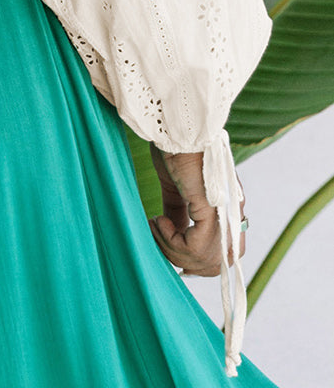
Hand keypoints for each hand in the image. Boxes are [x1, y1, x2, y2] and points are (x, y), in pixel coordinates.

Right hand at [147, 144, 245, 276]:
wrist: (176, 124)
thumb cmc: (176, 148)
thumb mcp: (177, 188)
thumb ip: (179, 212)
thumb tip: (172, 234)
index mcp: (230, 209)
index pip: (225, 253)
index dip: (196, 259)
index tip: (166, 244)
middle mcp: (233, 214)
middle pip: (217, 263)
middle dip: (183, 259)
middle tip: (157, 236)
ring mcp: (225, 212)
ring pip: (205, 260)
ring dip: (172, 249)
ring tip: (155, 225)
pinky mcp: (211, 207)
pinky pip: (195, 246)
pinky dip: (171, 240)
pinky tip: (157, 220)